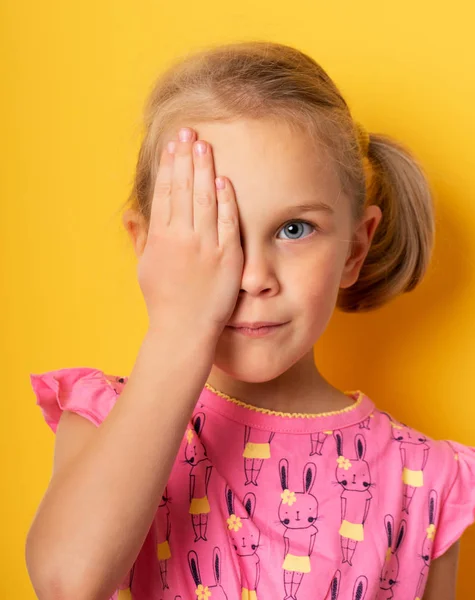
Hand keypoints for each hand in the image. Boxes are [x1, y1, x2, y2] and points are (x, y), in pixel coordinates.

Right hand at [137, 127, 243, 339]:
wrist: (184, 329)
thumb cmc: (162, 299)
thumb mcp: (144, 266)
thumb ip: (140, 237)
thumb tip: (130, 214)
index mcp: (160, 238)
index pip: (164, 192)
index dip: (169, 165)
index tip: (172, 144)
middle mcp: (182, 238)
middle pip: (184, 188)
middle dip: (185, 157)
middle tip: (188, 131)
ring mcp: (207, 246)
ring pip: (205, 199)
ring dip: (204, 170)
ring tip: (204, 145)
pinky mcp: (229, 257)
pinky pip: (228, 223)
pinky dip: (226, 201)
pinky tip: (224, 181)